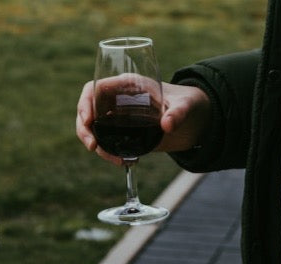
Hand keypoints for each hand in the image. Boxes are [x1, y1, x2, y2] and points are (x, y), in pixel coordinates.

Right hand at [76, 80, 210, 163]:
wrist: (195, 120)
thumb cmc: (190, 103)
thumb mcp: (186, 106)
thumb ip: (178, 113)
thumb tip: (167, 126)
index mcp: (127, 84)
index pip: (95, 89)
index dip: (86, 103)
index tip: (89, 120)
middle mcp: (118, 100)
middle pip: (88, 110)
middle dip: (85, 129)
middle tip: (92, 146)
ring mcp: (119, 118)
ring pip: (95, 129)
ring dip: (97, 146)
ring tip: (116, 160)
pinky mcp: (124, 133)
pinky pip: (107, 142)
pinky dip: (109, 153)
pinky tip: (124, 162)